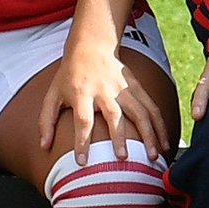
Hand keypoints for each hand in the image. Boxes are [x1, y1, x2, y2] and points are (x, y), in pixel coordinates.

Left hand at [42, 34, 172, 161]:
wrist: (91, 45)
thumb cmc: (69, 75)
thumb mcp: (52, 94)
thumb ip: (46, 120)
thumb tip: (43, 146)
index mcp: (81, 93)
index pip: (82, 120)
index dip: (82, 141)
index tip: (83, 162)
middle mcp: (104, 90)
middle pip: (114, 115)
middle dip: (119, 137)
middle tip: (123, 158)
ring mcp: (123, 87)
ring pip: (140, 111)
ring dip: (149, 133)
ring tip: (153, 155)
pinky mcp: (136, 86)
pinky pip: (151, 106)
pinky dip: (160, 124)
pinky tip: (165, 142)